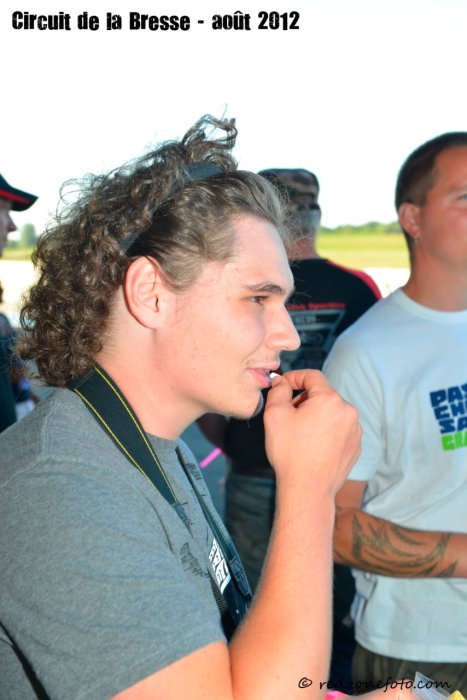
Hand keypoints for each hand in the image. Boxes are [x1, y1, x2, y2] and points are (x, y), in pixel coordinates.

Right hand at [263, 370, 360, 495]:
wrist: (308, 489)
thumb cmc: (290, 452)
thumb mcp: (275, 414)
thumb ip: (278, 390)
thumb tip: (281, 381)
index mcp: (330, 399)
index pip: (312, 376)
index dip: (294, 377)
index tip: (282, 386)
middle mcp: (348, 411)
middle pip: (323, 395)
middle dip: (304, 400)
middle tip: (288, 415)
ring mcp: (355, 430)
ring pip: (331, 412)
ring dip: (316, 416)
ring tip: (300, 434)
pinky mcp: (356, 446)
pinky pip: (339, 429)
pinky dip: (326, 431)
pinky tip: (312, 446)